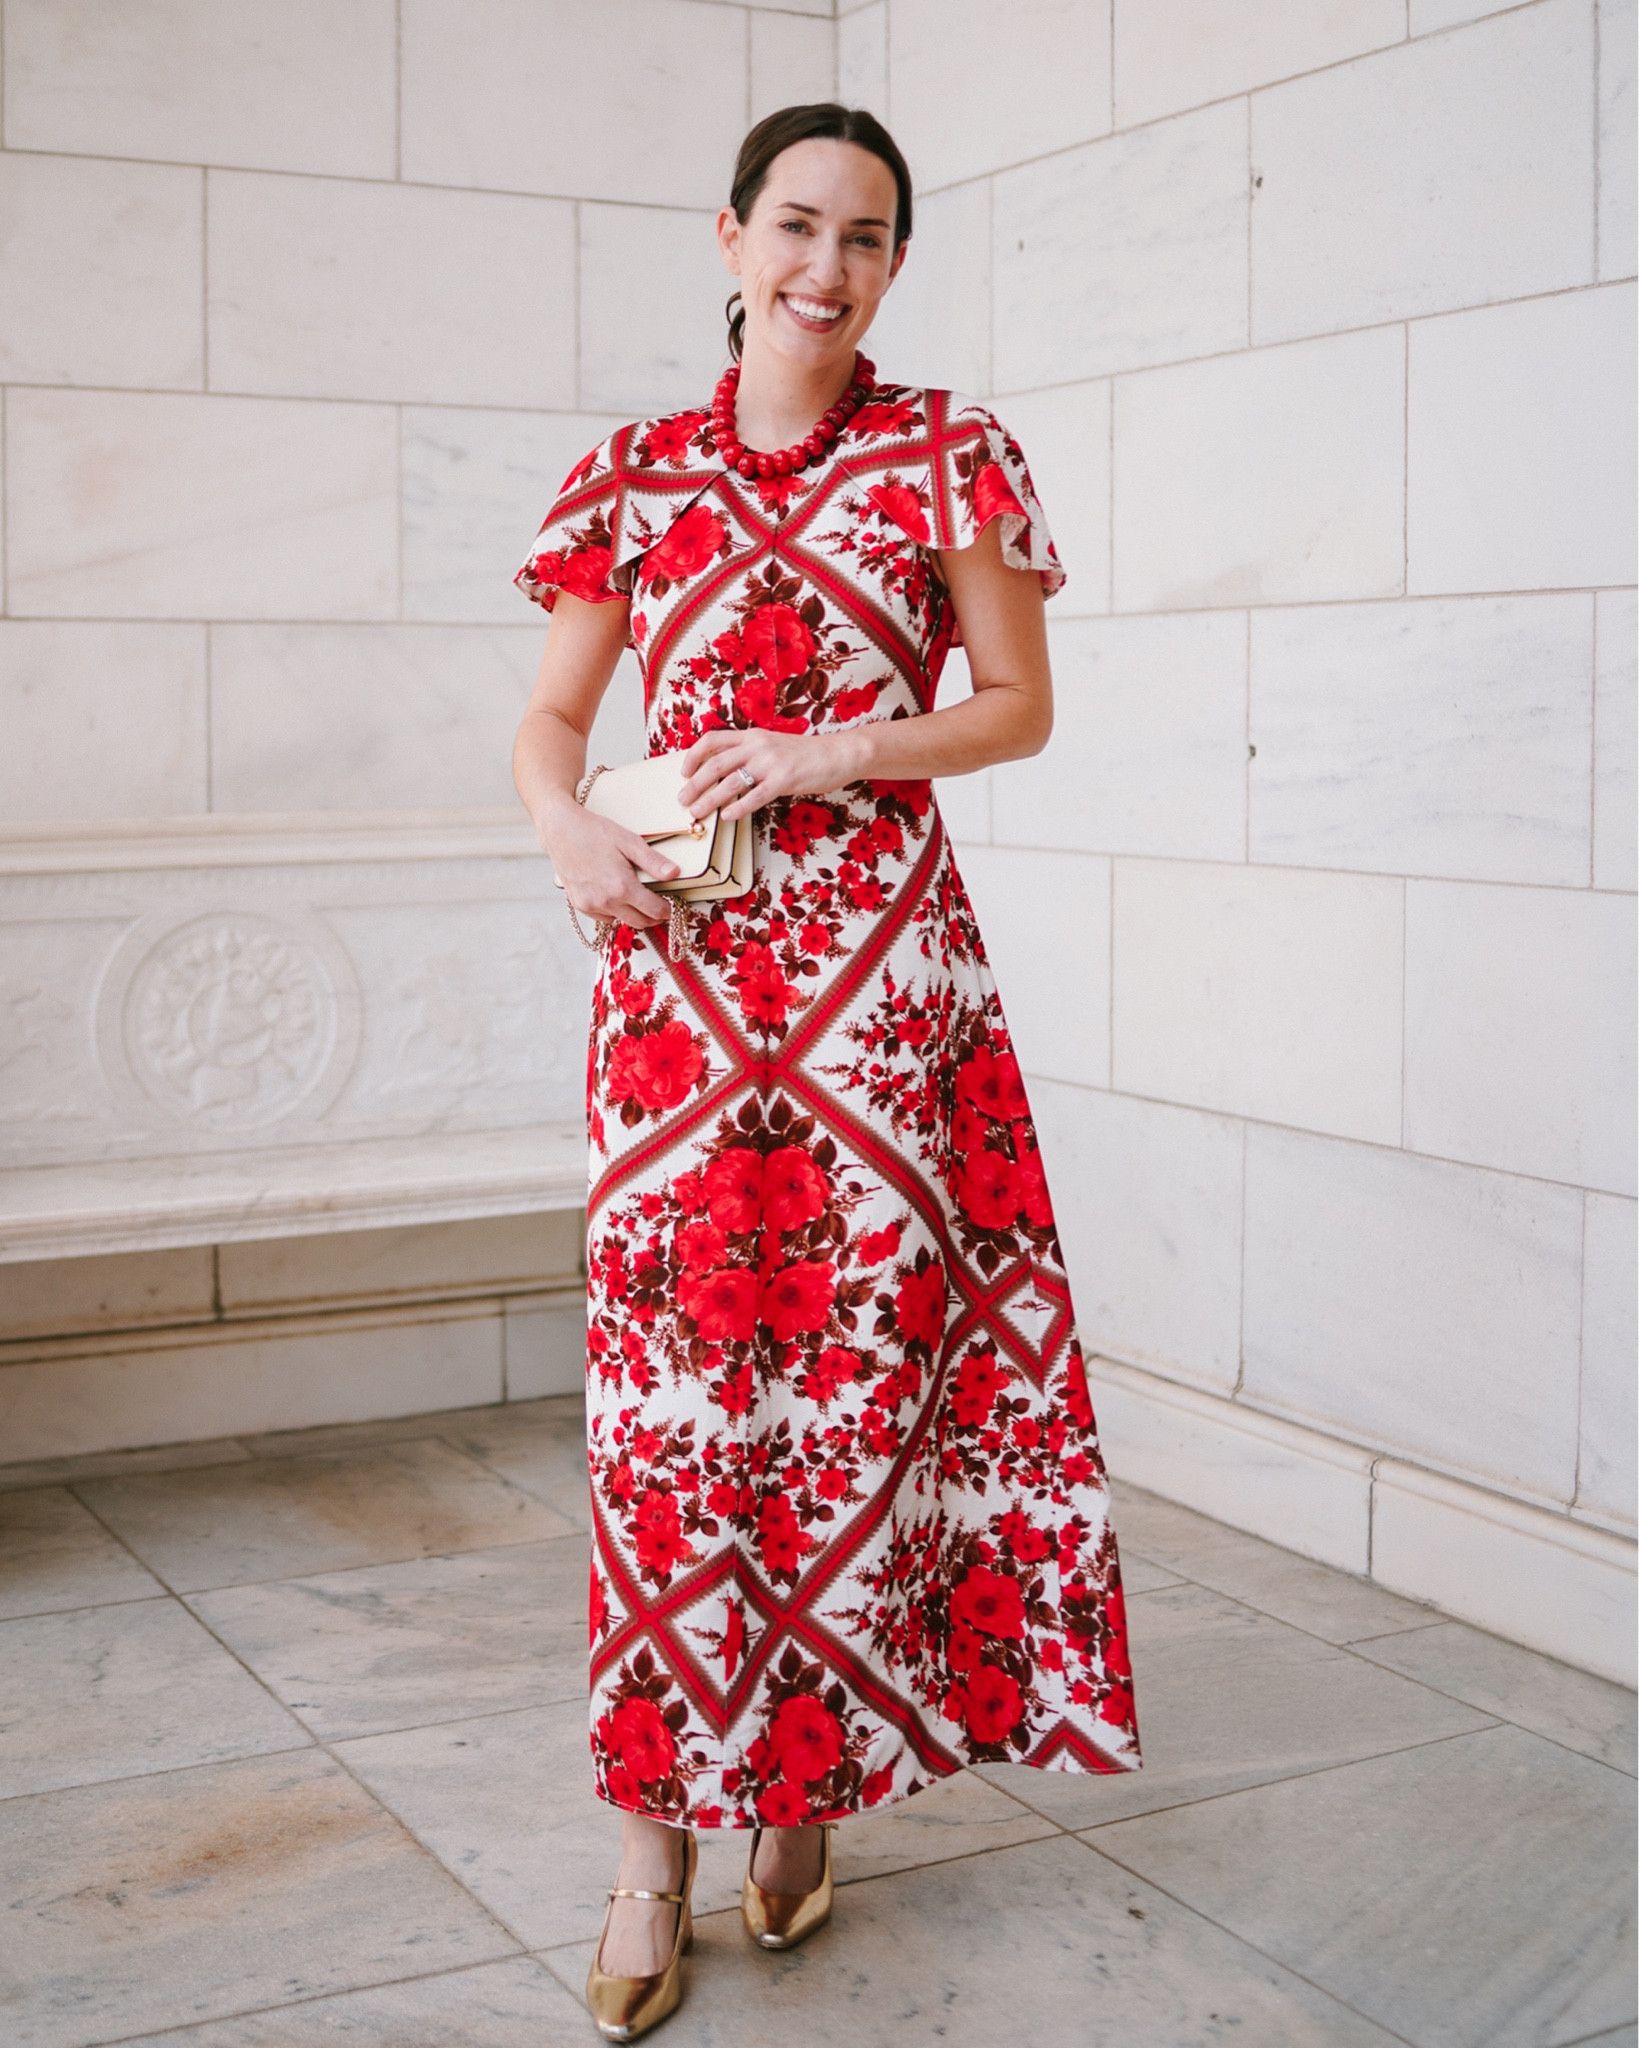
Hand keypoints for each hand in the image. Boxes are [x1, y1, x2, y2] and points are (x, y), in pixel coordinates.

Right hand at [536, 795, 676, 929]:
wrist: (560, 830)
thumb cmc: (594, 832)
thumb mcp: (629, 842)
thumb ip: (653, 861)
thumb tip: (675, 873)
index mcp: (622, 887)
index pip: (654, 911)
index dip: (667, 910)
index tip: (673, 907)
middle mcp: (606, 901)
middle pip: (640, 922)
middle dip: (654, 916)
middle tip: (661, 906)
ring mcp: (591, 905)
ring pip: (622, 921)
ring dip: (634, 914)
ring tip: (638, 899)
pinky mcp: (580, 905)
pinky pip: (604, 918)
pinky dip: (614, 912)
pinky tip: (617, 897)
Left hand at [678, 728, 863, 822]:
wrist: (838, 754)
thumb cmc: (806, 755)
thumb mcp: (773, 746)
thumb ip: (750, 755)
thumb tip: (727, 773)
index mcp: (752, 736)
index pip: (712, 739)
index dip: (693, 755)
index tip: (684, 772)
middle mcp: (757, 745)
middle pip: (715, 764)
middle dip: (694, 784)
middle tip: (683, 800)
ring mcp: (770, 762)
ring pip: (730, 782)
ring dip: (709, 799)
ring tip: (698, 812)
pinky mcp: (784, 780)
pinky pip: (754, 797)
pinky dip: (737, 808)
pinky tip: (727, 817)